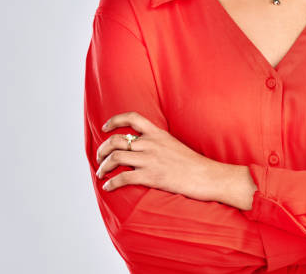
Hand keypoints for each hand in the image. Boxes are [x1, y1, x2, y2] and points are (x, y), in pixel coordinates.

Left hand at [95, 111, 220, 200]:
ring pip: (116, 157)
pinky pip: (123, 178)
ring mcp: (150, 159)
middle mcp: (151, 143)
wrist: (206, 175)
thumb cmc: (192, 163)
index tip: (105, 128)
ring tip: (101, 172)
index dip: (114, 120)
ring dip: (103, 166)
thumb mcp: (174, 144)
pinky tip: (108, 187)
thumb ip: (158, 143)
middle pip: (116, 140)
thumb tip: (144, 146)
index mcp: (158, 133)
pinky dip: (111, 183)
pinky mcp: (150, 176)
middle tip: (99, 157)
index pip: (132, 118)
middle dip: (102, 149)